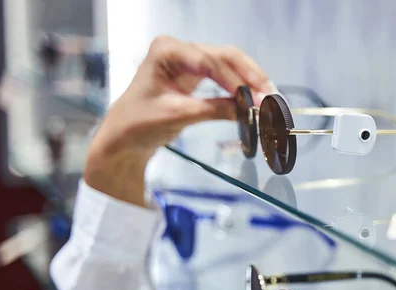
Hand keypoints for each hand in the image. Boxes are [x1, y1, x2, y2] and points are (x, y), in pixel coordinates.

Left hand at [85, 36, 269, 206]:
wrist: (124, 136)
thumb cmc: (140, 123)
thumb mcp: (178, 116)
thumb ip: (214, 110)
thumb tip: (250, 111)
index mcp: (166, 51)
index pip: (208, 62)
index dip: (234, 81)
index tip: (254, 100)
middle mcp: (179, 48)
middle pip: (224, 56)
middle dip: (249, 76)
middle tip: (270, 96)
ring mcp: (188, 59)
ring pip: (228, 63)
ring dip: (249, 80)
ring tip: (269, 97)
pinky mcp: (195, 73)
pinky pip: (224, 75)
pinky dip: (240, 87)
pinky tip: (255, 97)